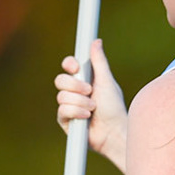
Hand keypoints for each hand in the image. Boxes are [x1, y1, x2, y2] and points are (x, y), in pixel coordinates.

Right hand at [55, 40, 127, 170]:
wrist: (114, 132)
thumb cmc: (114, 108)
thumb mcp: (107, 82)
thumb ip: (99, 62)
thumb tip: (96, 41)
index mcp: (84, 80)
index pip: (69, 66)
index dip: (69, 64)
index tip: (77, 67)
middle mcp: (75, 92)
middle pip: (60, 80)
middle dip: (75, 85)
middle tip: (90, 90)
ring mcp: (68, 106)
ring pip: (62, 96)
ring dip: (80, 102)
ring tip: (93, 108)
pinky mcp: (65, 120)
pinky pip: (62, 111)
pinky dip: (77, 112)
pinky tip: (87, 117)